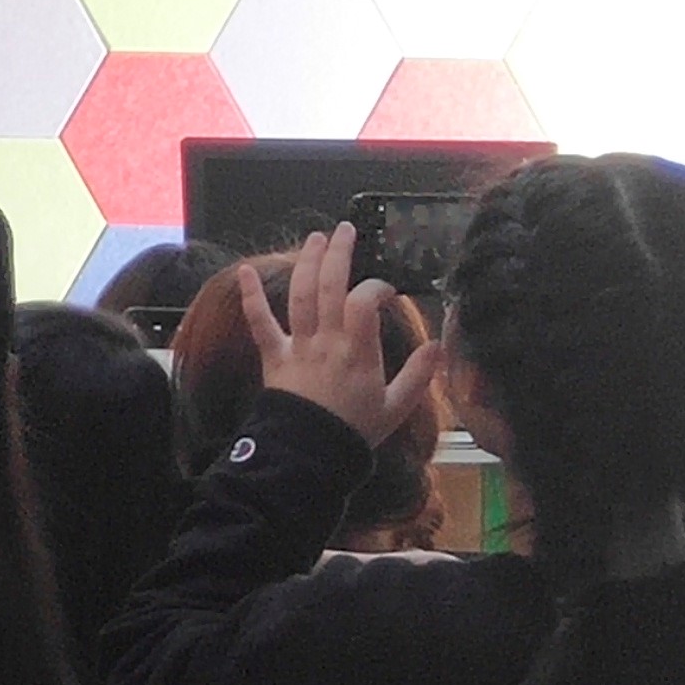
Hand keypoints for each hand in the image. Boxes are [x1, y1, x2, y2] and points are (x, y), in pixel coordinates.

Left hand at [242, 225, 443, 446]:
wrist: (309, 454)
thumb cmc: (354, 430)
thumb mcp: (396, 407)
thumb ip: (419, 375)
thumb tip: (441, 345)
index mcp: (358, 354)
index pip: (364, 304)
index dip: (375, 288)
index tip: (386, 288)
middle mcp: (327, 342)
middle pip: (329, 288)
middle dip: (338, 255)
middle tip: (345, 230)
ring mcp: (298, 346)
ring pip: (300, 296)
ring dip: (306, 263)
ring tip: (316, 238)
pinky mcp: (274, 356)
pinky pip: (260, 323)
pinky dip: (251, 296)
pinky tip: (244, 269)